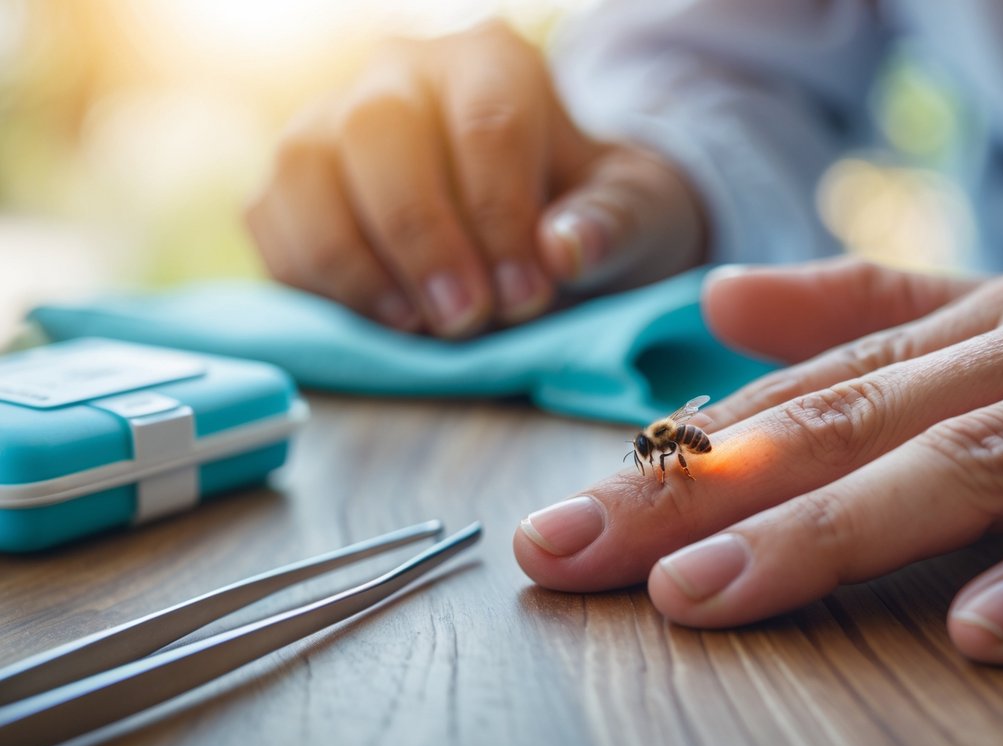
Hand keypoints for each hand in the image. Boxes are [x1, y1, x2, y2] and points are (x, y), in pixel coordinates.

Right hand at [246, 20, 704, 337]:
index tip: (526, 296)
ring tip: (413, 328)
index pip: (484, 123)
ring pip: (306, 169)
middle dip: (422, 235)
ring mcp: (331, 125)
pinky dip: (313, 281)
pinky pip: (271, 222)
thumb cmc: (590, 216)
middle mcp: (400, 77)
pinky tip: (374, 323)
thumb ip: (616, 224)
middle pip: (380, 131)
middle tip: (465, 318)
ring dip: (355, 261)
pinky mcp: (288, 188)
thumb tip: (565, 248)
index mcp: (491, 64)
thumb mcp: (636, 216)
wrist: (541, 233)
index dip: (501, 216)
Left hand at [514, 254, 1002, 663]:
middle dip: (704, 495)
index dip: (674, 459)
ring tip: (715, 594)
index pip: (800, 397)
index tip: (564, 522)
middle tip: (579, 556)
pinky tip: (986, 628)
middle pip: (848, 426)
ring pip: (974, 463)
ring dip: (838, 530)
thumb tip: (721, 298)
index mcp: (978, 326)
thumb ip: (873, 316)